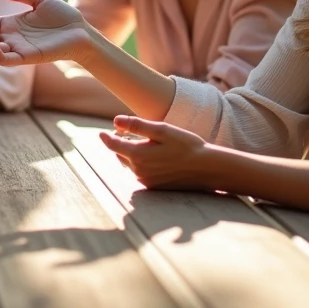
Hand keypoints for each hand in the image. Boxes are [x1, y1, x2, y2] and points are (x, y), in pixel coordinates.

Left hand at [98, 115, 215, 190]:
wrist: (207, 169)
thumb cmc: (186, 145)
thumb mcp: (162, 130)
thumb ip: (137, 125)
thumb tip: (115, 121)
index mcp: (138, 156)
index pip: (113, 145)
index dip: (106, 138)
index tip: (101, 133)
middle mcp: (139, 171)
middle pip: (121, 155)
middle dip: (122, 144)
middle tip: (130, 133)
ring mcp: (146, 181)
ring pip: (131, 164)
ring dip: (133, 154)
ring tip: (149, 144)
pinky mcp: (154, 186)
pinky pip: (141, 173)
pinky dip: (142, 163)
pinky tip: (158, 157)